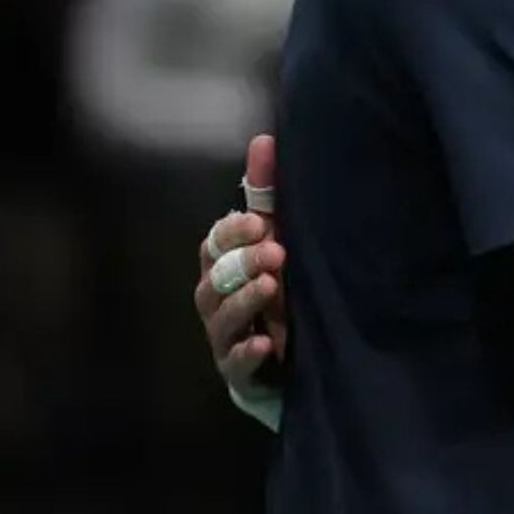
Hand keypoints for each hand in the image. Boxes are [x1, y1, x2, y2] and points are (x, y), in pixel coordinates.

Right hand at [196, 133, 286, 393]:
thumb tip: (263, 139)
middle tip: (276, 251)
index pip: (212, 245)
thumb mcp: (279, 240)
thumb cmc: (283, 287)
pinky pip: (235, 365)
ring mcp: (227, 338)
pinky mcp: (242, 373)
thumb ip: (268, 195)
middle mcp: (217, 301)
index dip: (230, 233)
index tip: (257, 221)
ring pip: (220, 319)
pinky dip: (247, 353)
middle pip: (213, 279)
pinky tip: (265, 344)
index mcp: (223, 267)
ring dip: (243, 302)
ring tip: (271, 286)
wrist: (301, 354)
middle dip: (241, 263)